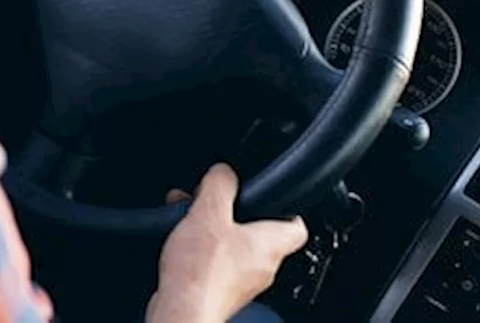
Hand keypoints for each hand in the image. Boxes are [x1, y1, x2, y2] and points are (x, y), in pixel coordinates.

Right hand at [146, 164, 307, 322]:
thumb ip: (220, 185)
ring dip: (214, 230)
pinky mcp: (222, 293)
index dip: (287, 207)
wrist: (182, 312)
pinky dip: (203, 251)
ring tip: (191, 218)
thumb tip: (223, 171)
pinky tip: (182, 243)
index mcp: (271, 244)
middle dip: (235, 214)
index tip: (272, 196)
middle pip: (259, 233)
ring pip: (235, 248)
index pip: (298, 225)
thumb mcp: (208, 212)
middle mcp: (263, 266)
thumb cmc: (200, 273)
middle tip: (216, 202)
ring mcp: (243, 283)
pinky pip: (218, 265)